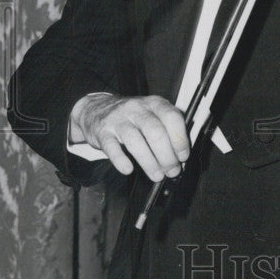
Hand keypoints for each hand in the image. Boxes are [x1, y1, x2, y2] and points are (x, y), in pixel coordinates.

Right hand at [69, 93, 189, 180]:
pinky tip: (128, 169)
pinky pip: (112, 147)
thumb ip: (167, 130)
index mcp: (154, 103)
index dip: (180, 140)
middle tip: (172, 171)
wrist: (96, 109)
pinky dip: (121, 160)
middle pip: (155, 132)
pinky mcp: (103, 132)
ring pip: (136, 141)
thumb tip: (180, 156)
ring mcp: (118, 119)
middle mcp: (137, 108)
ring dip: (149, 162)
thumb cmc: (131, 116)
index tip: (183, 156)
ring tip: (157, 175)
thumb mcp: (152, 114)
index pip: (172, 118)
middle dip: (166, 156)